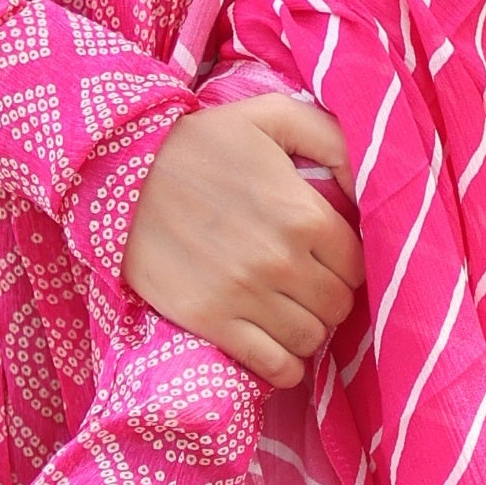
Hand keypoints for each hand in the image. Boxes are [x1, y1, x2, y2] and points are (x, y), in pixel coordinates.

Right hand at [123, 96, 358, 386]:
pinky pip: (273, 366)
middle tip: (308, 285)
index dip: (348, 264)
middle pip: (338, 305)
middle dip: (329, 297)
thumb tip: (366, 185)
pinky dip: (286, 367)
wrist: (119, 173)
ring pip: (310, 339)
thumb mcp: (271, 117)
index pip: (358, 264)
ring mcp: (245, 295)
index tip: (328, 258)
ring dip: (308, 330)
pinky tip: (280, 351)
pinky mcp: (211, 321)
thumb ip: (333, 140)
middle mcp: (281, 260)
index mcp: (303, 213)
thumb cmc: (200, 142)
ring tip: (290, 312)